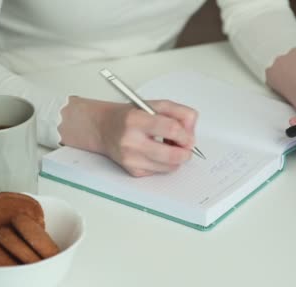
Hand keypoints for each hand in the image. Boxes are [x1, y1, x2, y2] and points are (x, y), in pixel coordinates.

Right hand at [58, 96, 196, 176]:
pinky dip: (165, 164)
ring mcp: (131, 159)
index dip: (185, 134)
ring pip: (169, 167)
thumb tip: (191, 130)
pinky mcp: (133, 171)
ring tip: (170, 147)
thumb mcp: (154, 105)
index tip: (189, 136)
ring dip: (177, 159)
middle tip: (187, 146)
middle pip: (171, 155)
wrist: (103, 129)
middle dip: (185, 152)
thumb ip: (179, 112)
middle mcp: (130, 141)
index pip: (171, 129)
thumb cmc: (130, 116)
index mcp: (135, 120)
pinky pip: (160, 171)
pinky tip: (158, 153)